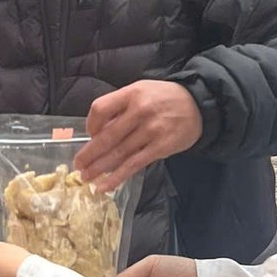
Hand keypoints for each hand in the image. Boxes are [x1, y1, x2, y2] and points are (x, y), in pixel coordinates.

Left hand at [76, 80, 202, 192]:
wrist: (199, 105)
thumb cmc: (165, 98)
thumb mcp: (141, 91)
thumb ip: (120, 107)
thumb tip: (97, 132)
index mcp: (131, 94)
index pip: (100, 109)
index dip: (90, 124)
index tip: (90, 135)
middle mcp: (140, 111)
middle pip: (107, 136)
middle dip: (89, 154)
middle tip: (78, 166)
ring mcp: (151, 131)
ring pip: (118, 153)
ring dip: (99, 168)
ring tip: (86, 178)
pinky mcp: (160, 148)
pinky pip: (133, 165)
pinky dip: (117, 177)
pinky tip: (105, 186)